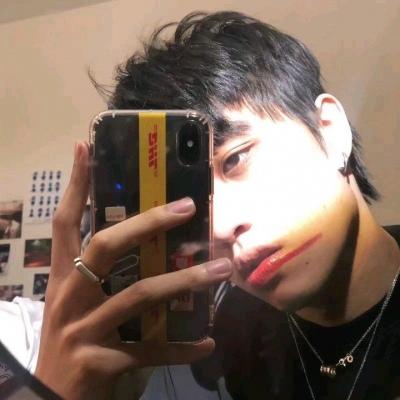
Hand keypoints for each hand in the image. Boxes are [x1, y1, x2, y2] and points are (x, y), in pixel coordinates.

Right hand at [34, 141, 231, 399]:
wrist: (49, 399)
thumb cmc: (71, 341)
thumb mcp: (81, 304)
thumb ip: (108, 279)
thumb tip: (159, 253)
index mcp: (63, 278)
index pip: (66, 222)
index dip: (75, 185)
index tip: (85, 147)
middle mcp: (69, 297)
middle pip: (105, 246)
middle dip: (146, 223)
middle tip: (187, 206)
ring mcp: (83, 329)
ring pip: (139, 294)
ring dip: (185, 280)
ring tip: (220, 270)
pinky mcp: (100, 362)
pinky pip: (149, 350)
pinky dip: (180, 347)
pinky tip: (207, 344)